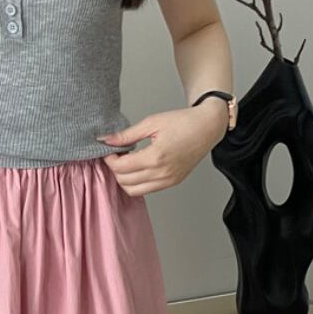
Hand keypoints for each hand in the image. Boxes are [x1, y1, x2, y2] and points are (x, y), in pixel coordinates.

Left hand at [97, 100, 231, 196]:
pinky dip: (137, 183)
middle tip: (117, 155)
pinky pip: (146, 190)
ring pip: (133, 191)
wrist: (207, 128)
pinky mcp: (172, 183)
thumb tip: (105, 140)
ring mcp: (168, 181)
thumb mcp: (151, 123)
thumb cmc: (183, 122)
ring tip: (127, 162)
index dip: (110, 159)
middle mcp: (162, 173)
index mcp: (156, 157)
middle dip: (115, 169)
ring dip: (125, 179)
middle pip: (124, 181)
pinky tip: (138, 167)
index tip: (109, 150)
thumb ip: (127, 135)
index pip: (121, 167)